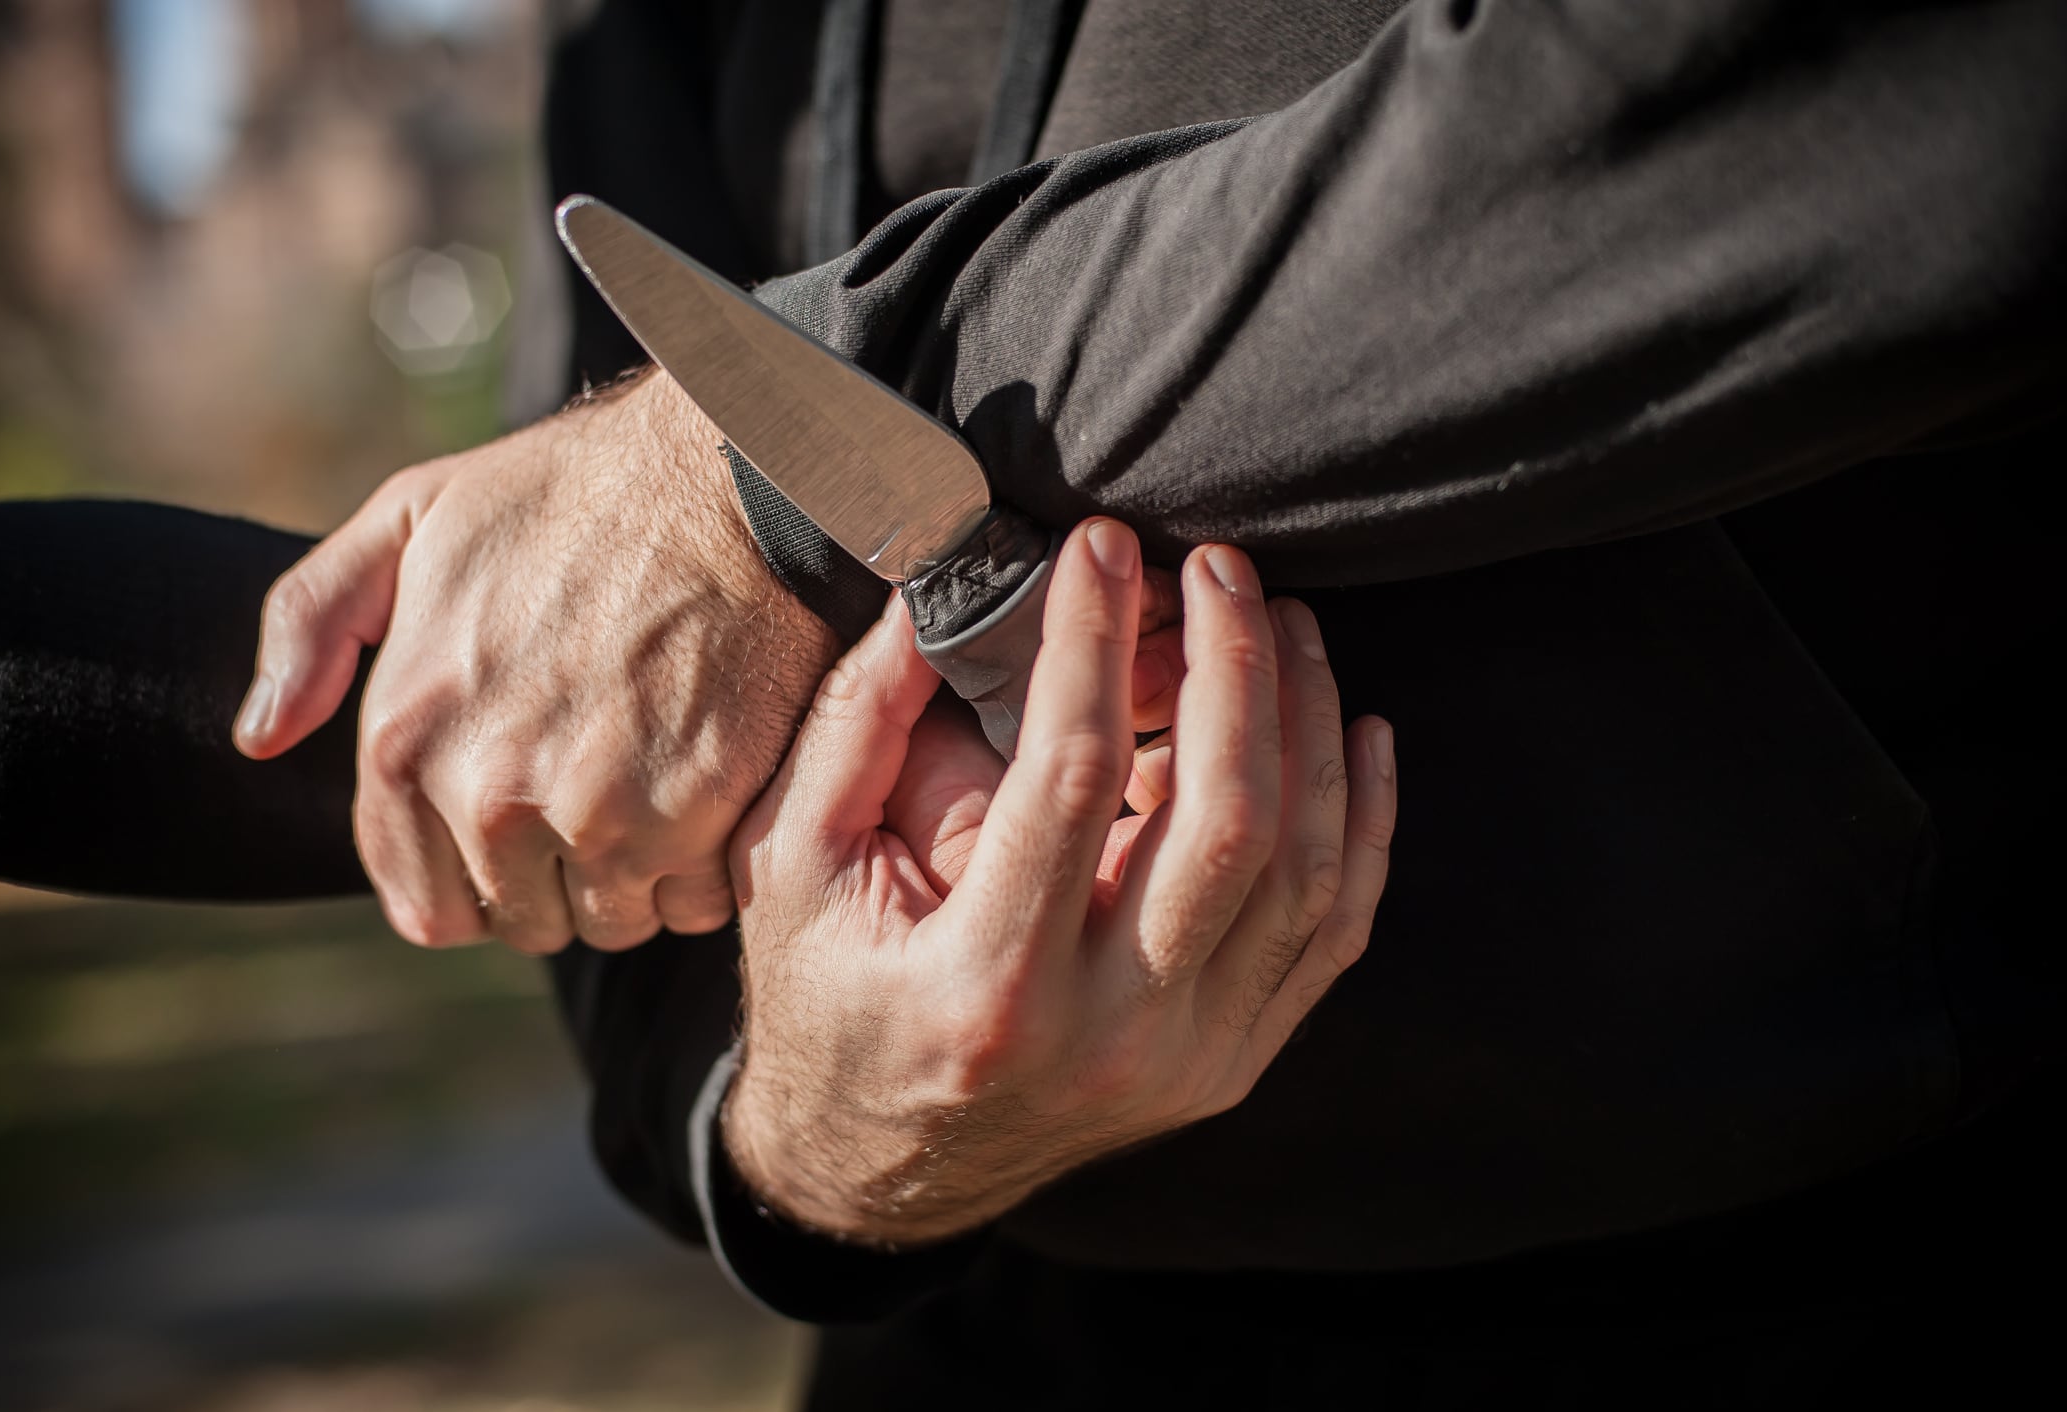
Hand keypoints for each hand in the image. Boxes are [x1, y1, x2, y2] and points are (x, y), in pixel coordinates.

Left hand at [232, 370, 839, 951]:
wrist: (723, 474)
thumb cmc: (570, 493)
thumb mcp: (407, 519)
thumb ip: (311, 624)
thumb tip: (260, 738)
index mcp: (406, 737)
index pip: (426, 906)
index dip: (481, 877)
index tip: (528, 824)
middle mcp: (488, 794)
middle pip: (528, 923)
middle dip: (566, 877)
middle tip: (608, 786)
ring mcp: (596, 812)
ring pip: (618, 922)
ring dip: (645, 876)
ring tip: (665, 779)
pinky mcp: (696, 813)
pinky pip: (700, 901)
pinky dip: (713, 863)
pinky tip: (718, 783)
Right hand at [723, 519, 1397, 1244]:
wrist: (878, 1172)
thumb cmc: (826, 1000)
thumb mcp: (796, 865)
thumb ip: (858, 722)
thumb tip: (936, 585)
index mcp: (987, 988)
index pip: (1071, 777)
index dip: (1093, 641)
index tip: (1100, 548)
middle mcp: (1108, 1036)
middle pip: (1224, 824)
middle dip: (1235, 668)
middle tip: (1218, 567)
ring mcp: (1187, 1061)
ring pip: (1301, 873)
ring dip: (1309, 727)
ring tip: (1283, 622)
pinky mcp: (1230, 1063)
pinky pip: (1331, 934)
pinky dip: (1363, 825)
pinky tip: (1360, 730)